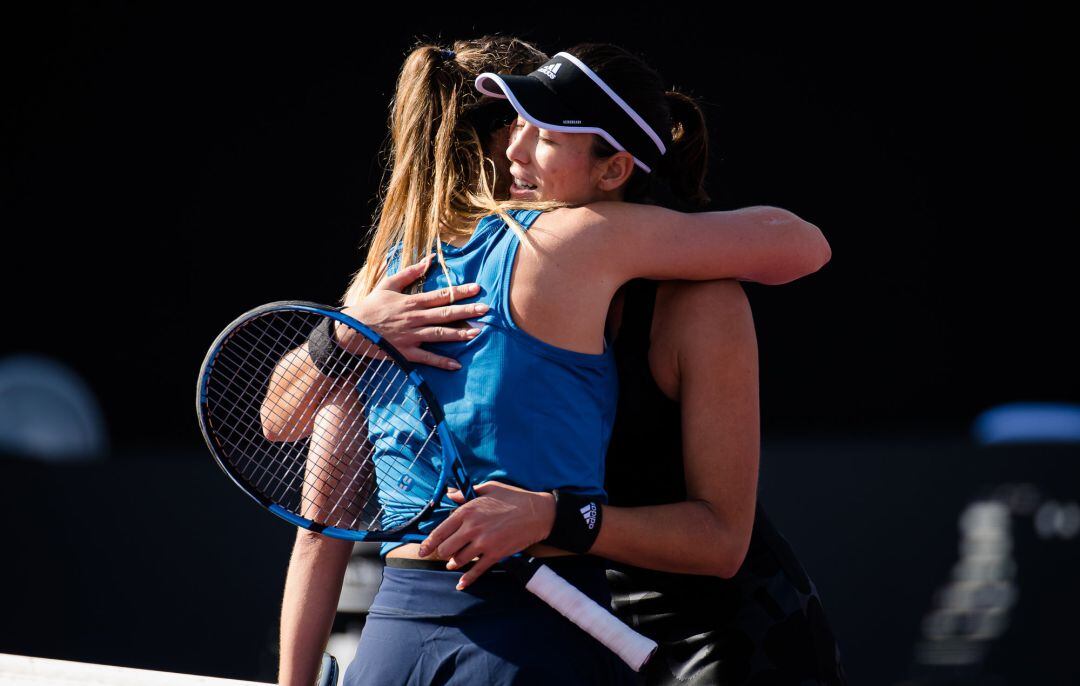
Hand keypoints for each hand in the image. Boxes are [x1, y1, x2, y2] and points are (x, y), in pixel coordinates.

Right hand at [338, 255, 489, 369]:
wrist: (351, 330)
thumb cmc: (371, 306)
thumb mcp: (388, 284)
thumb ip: (410, 272)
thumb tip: (429, 260)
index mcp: (412, 301)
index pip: (440, 295)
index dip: (460, 291)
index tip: (477, 289)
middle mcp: (414, 318)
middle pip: (445, 314)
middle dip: (467, 311)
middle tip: (486, 310)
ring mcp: (411, 336)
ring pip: (440, 335)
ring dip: (460, 334)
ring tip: (478, 332)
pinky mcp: (406, 352)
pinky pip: (427, 358)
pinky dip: (441, 362)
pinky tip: (456, 365)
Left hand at [417, 481, 555, 589]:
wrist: (538, 513)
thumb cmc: (514, 498)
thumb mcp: (489, 488)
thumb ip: (467, 493)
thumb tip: (451, 494)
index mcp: (468, 511)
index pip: (441, 531)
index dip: (428, 543)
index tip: (422, 550)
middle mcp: (472, 528)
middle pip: (446, 548)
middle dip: (442, 553)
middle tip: (443, 553)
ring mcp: (484, 543)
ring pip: (459, 560)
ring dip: (454, 563)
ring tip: (454, 563)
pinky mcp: (495, 554)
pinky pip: (477, 571)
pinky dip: (467, 579)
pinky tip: (461, 584)